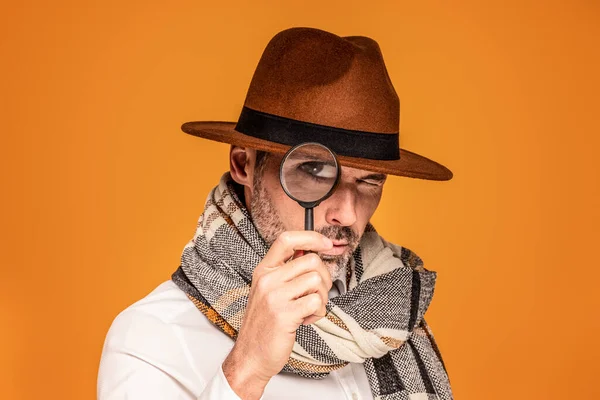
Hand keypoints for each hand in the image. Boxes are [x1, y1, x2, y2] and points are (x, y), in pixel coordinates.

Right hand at [222, 231, 332, 397]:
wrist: (251, 355)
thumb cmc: (265, 323)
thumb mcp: (269, 290)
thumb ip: (287, 272)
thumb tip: (313, 252)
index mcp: (264, 270)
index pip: (287, 239)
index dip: (311, 237)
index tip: (326, 244)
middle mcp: (267, 279)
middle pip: (311, 260)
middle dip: (324, 277)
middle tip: (317, 294)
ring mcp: (274, 296)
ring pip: (317, 280)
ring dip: (321, 297)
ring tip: (308, 309)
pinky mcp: (284, 314)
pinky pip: (317, 302)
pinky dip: (318, 312)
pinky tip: (306, 320)